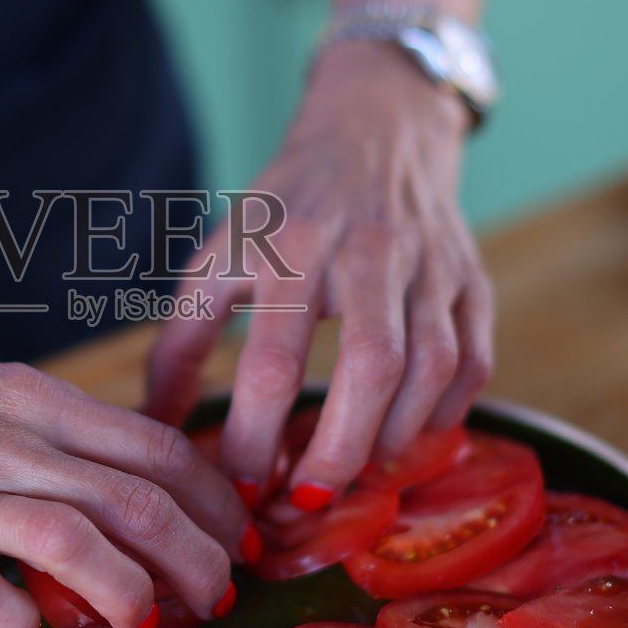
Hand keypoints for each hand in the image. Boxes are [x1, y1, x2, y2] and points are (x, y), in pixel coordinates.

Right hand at [0, 250, 245, 627]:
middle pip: (134, 499)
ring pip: (72, 538)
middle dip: (197, 557)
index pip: (150, 446)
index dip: (209, 499)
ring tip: (150, 625)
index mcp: (22, 397)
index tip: (234, 536)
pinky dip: (17, 616)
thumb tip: (70, 432)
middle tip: (219, 597)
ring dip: (129, 591)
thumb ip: (22, 404)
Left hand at [145, 40, 492, 498]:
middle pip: (370, 367)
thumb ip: (182, 341)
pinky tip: (410, 436)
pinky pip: (474, 359)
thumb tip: (153, 428)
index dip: (256, 435)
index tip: (243, 487)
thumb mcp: (220, 255)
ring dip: (397, 438)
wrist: (375, 124)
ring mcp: (427, 264)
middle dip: (340, 450)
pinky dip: (447, 411)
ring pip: (431, 367)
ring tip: (359, 476)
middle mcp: (364, 251)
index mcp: (287, 246)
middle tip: (310, 503)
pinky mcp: (470, 278)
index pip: (272, 358)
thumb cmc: (285, 205)